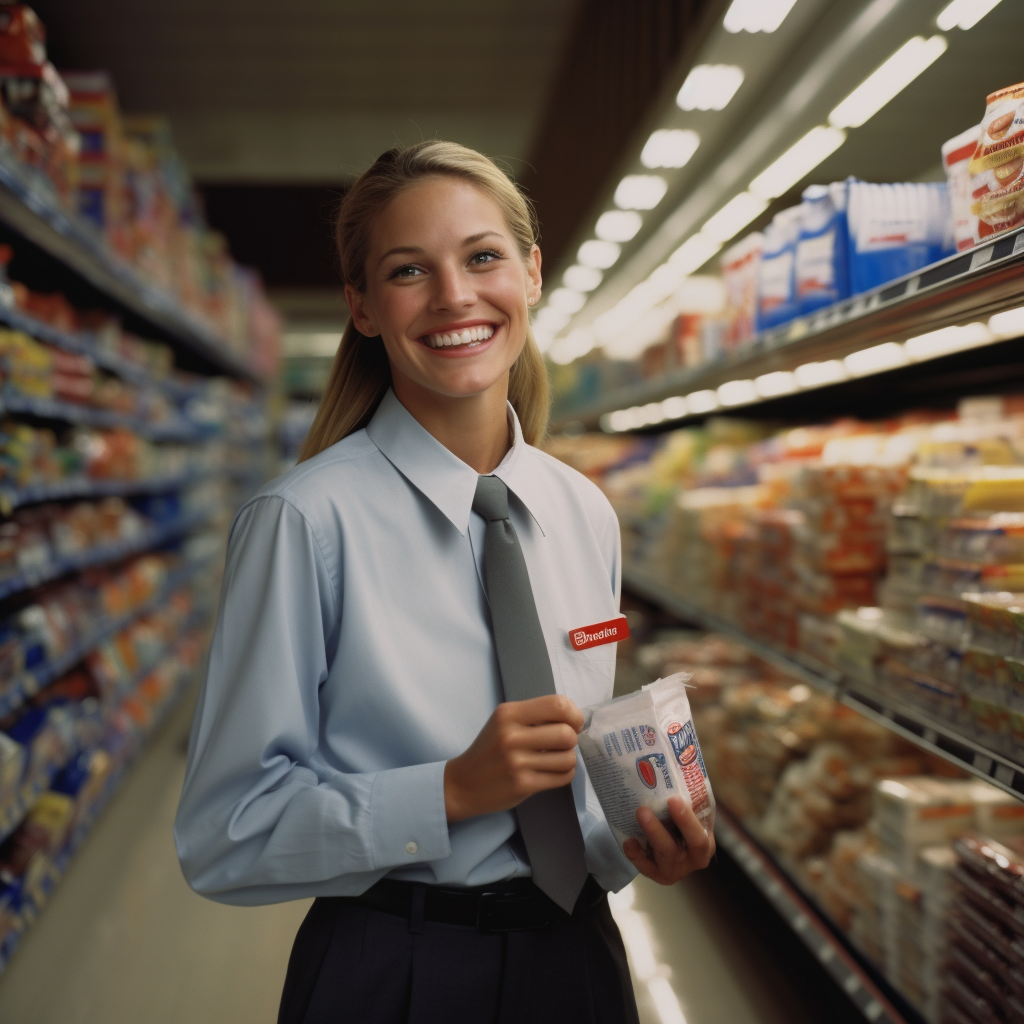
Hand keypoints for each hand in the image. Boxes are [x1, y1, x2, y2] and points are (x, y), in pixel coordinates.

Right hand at [444, 695, 583, 822]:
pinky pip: (563, 777)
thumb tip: (574, 720)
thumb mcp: (505, 722)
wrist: (464, 783)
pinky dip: (564, 773)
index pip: (558, 705)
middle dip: (571, 740)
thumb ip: (535, 715)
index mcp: (509, 713)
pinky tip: (552, 771)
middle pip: (567, 734)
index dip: (574, 715)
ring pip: (568, 758)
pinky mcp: (522, 785)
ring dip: (568, 759)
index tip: (572, 723)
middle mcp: (511, 735)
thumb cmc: (490, 749)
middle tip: (561, 744)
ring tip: (555, 759)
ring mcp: (516, 762)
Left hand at [623, 797, 714, 884]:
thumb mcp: (687, 813)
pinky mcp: (655, 873)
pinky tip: (629, 841)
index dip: (690, 817)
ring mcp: (675, 868)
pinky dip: (636, 854)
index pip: (703, 829)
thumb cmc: (676, 824)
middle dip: (681, 821)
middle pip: (693, 843)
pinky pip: (645, 867)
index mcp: (705, 840)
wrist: (662, 844)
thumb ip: (688, 797)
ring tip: (641, 811)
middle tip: (667, 800)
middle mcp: (693, 857)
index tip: (674, 798)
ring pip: (667, 853)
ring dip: (654, 831)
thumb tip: (682, 757)